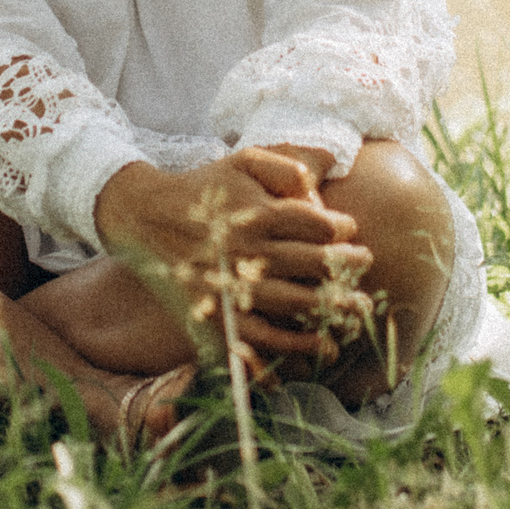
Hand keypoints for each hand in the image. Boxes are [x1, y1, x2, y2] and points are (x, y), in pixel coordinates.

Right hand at [94, 152, 371, 362]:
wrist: (144, 216)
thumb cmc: (202, 187)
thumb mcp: (241, 160)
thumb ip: (285, 164)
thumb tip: (323, 178)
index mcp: (256, 212)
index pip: (316, 223)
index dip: (341, 228)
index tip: (349, 231)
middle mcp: (247, 250)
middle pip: (313, 263)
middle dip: (347, 267)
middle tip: (365, 265)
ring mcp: (232, 286)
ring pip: (294, 303)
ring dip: (332, 309)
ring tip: (357, 311)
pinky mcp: (217, 314)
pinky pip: (261, 339)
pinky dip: (292, 348)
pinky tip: (320, 349)